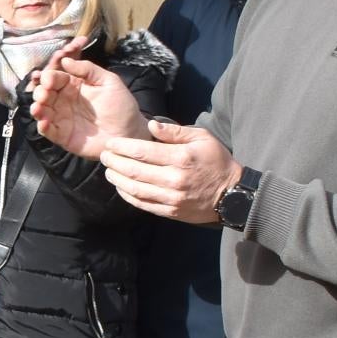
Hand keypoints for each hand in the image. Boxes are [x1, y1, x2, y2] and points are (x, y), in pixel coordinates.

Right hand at [30, 55, 146, 161]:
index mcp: (73, 85)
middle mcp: (64, 101)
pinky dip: (43, 127)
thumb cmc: (121, 105)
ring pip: (42, 111)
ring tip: (38, 108)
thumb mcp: (108, 81)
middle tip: (43, 94)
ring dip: (37, 109)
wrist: (129, 131)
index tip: (48, 79)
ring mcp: (62, 118)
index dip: (49, 77)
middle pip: (45, 94)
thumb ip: (88, 69)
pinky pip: (48, 131)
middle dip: (40, 92)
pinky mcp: (63, 135)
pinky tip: (44, 123)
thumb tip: (66, 61)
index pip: (56, 78)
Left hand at [101, 122, 240, 224]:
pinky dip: (128, 195)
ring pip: (135, 189)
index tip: (110, 143)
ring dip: (117, 179)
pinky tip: (121, 187)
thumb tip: (150, 126)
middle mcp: (174, 179)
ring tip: (109, 170)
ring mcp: (171, 198)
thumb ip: (175, 132)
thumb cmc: (216, 161)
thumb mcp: (202, 138)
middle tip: (104, 156)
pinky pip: (143, 204)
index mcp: (181, 158)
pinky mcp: (170, 211)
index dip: (122, 147)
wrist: (231, 194)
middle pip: (134, 171)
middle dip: (114, 162)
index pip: (142, 152)